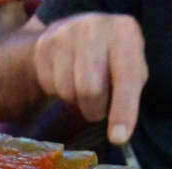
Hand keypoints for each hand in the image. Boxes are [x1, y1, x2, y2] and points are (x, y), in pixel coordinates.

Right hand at [33, 13, 147, 144]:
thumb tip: (119, 134)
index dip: (123, 111)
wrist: (71, 33)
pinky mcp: (44, 46)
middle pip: (90, 90)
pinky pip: (51, 87)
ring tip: (81, 88)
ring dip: (76, 102)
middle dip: (94, 109)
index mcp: (125, 33)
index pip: (126, 79)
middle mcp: (95, 28)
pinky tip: (66, 78)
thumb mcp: (127, 68)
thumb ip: (127, 93)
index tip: (119, 138)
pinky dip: (60, 92)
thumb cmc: (109, 59)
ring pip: (68, 92)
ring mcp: (65, 35)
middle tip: (97, 107)